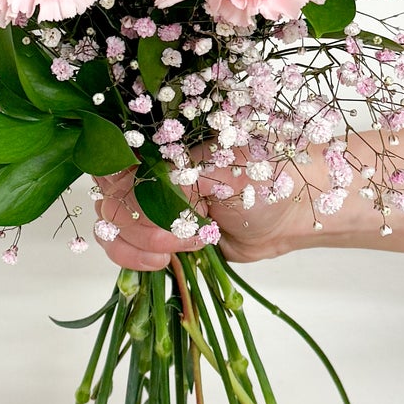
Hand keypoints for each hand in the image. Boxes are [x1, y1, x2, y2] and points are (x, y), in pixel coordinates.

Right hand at [92, 159, 313, 271]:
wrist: (295, 214)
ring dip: (138, 245)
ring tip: (178, 249)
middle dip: (139, 224)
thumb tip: (141, 203)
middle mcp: (149, 170)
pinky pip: (123, 250)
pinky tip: (165, 261)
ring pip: (109, 226)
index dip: (119, 184)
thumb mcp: (223, 170)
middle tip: (178, 237)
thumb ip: (178, 182)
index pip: (112, 156)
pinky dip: (135, 259)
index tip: (144, 203)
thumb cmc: (268, 177)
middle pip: (107, 196)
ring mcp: (150, 205)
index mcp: (163, 142)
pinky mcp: (157, 236)